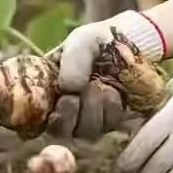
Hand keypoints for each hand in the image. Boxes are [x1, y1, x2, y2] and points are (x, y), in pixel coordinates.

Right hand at [46, 9, 163, 140]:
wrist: (137, 41)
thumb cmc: (102, 40)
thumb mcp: (83, 40)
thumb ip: (72, 59)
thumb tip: (69, 89)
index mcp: (49, 87)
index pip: (36, 114)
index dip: (49, 113)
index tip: (66, 98)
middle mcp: (64, 107)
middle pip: (59, 130)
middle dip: (72, 113)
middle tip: (88, 89)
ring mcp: (88, 116)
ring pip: (83, 132)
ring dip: (94, 109)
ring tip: (104, 86)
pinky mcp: (110, 121)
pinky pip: (106, 127)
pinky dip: (111, 110)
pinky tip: (116, 92)